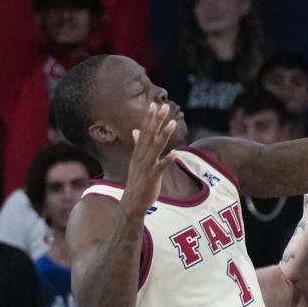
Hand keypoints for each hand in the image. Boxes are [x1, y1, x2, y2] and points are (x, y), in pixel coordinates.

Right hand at [120, 102, 177, 221]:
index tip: (155, 104)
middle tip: (164, 106)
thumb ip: (138, 144)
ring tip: (173, 123)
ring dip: (164, 135)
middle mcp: (141, 156)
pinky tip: (176, 153)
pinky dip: (167, 160)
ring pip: (156, 148)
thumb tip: (136, 130)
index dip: (150, 118)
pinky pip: (161, 167)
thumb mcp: (136, 161)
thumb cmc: (137, 181)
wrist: (131, 203)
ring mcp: (146, 166)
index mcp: (138, 152)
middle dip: (157, 120)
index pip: (144, 131)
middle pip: (150, 135)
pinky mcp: (152, 178)